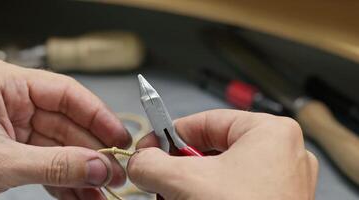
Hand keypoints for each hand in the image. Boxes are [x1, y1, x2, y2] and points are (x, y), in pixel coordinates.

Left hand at [0, 59, 130, 199]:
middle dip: (92, 152)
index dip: (98, 115)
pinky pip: (47, 164)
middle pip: (68, 124)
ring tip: (103, 191)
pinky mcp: (12, 151)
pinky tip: (83, 195)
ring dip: (82, 172)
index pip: (66, 93)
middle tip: (116, 173)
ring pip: (60, 148)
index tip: (119, 138)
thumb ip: (54, 164)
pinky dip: (65, 181)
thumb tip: (98, 167)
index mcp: (6, 86)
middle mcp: (13, 103)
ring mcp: (14, 128)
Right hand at [127, 109, 317, 199]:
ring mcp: (281, 180)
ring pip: (221, 173)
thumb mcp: (185, 182)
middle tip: (159, 178)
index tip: (147, 149)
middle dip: (180, 166)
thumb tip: (139, 161)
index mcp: (269, 131)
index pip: (205, 122)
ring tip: (176, 197)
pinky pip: (234, 189)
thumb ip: (153, 164)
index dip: (169, 134)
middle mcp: (281, 153)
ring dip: (192, 185)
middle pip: (212, 149)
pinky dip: (210, 195)